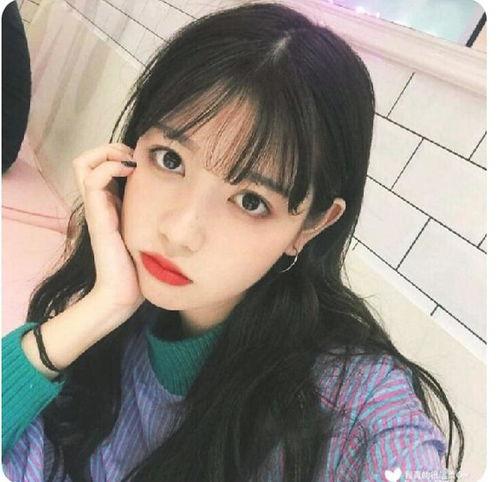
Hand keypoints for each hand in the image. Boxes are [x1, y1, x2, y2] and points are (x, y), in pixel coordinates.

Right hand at [72, 143, 144, 314]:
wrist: (123, 294)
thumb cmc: (139, 266)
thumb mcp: (148, 232)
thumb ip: (151, 215)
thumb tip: (178, 201)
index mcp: (110, 204)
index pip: (100, 165)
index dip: (117, 154)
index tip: (142, 160)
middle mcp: (99, 203)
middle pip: (86, 160)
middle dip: (109, 148)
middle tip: (133, 157)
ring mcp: (96, 209)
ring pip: (84, 164)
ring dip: (107, 153)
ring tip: (130, 162)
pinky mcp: (98, 218)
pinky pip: (94, 181)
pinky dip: (110, 167)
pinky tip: (131, 172)